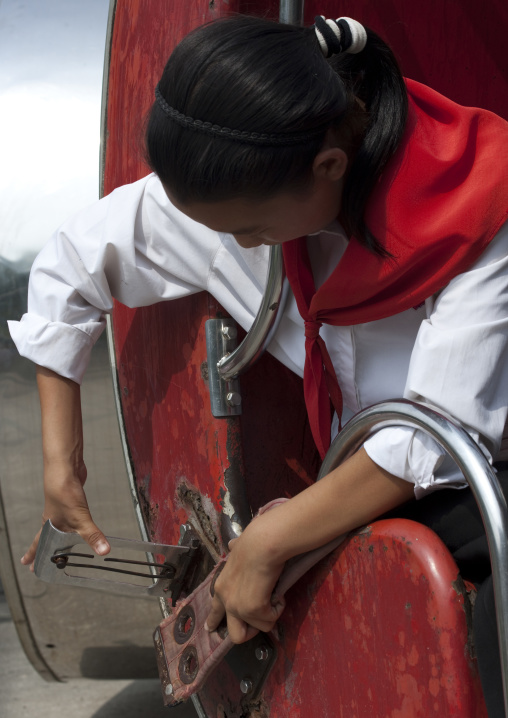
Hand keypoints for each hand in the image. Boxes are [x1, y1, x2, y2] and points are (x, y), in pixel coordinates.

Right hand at [21, 460, 109, 569]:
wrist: (65, 468)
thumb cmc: (64, 493)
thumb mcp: (80, 519)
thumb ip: (92, 536)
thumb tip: (103, 551)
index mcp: (50, 526)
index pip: (40, 545)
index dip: (35, 556)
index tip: (30, 566)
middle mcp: (53, 518)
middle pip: (47, 537)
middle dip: (44, 549)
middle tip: (39, 559)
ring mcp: (61, 508)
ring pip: (58, 525)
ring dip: (59, 535)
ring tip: (61, 542)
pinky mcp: (71, 499)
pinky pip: (70, 514)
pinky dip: (72, 521)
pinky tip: (78, 520)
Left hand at [205, 512, 286, 643]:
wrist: (260, 545)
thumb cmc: (251, 543)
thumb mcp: (236, 549)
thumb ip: (234, 552)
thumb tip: (233, 544)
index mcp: (221, 586)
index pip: (215, 609)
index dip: (214, 621)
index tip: (210, 629)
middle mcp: (227, 601)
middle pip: (235, 634)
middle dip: (249, 631)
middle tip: (259, 621)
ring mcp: (239, 608)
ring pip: (260, 627)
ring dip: (270, 614)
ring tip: (274, 596)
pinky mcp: (253, 611)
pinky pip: (270, 620)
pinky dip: (278, 608)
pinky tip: (278, 594)